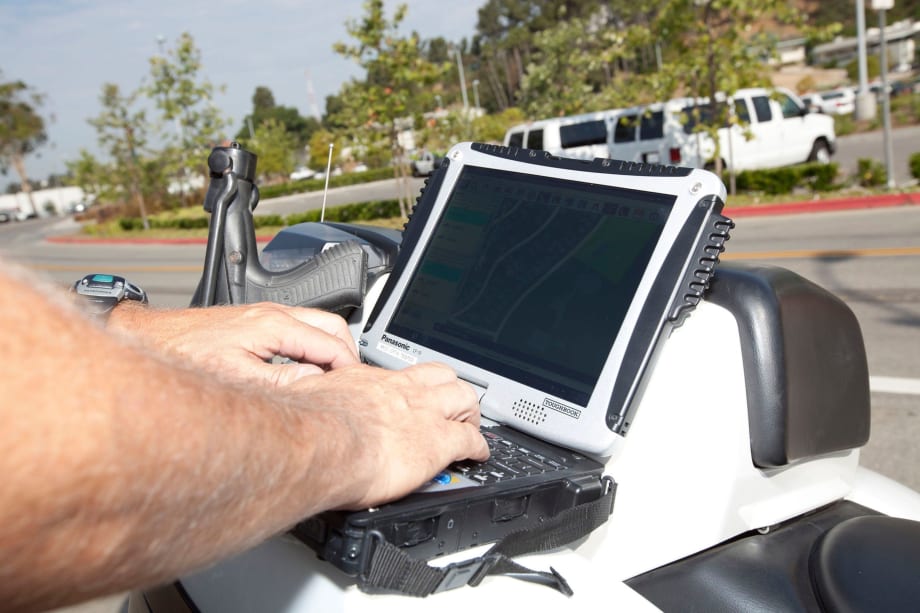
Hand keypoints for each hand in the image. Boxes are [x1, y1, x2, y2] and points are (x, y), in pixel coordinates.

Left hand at [109, 302, 358, 384]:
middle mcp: (272, 313)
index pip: (332, 343)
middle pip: (332, 325)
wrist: (148, 339)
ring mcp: (263, 315)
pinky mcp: (253, 322)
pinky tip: (303, 371)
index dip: (349, 369)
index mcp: (275, 324)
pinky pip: (298, 329)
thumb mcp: (237, 379)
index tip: (356, 390)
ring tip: (330, 381)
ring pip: (316, 325)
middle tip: (350, 385)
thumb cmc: (183, 357)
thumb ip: (282, 383)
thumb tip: (316, 385)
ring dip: (329, 351)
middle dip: (347, 355)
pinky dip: (311, 348)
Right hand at [292, 362, 489, 509]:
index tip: (413, 392)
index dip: (414, 383)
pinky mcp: (438, 441)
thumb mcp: (308, 400)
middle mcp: (401, 390)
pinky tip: (480, 455)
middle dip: (452, 390)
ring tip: (471, 425)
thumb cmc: (307, 427)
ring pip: (464, 398)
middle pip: (442, 376)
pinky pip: (471, 440)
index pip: (400, 374)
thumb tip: (300, 403)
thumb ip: (315, 400)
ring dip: (470, 412)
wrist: (321, 443)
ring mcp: (423, 412)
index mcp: (368, 380)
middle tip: (453, 404)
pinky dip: (480, 447)